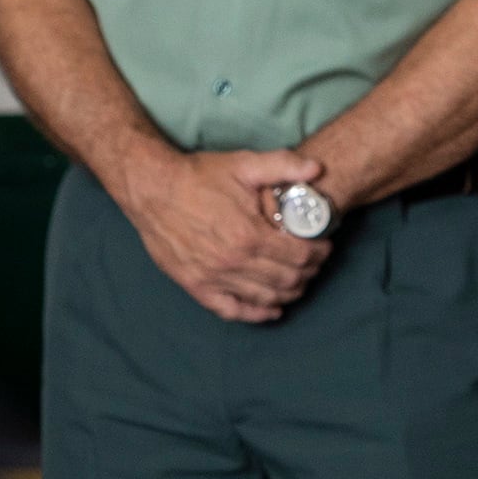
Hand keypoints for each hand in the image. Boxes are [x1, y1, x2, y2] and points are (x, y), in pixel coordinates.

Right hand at [111, 147, 331, 322]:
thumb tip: (317, 168)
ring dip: (288, 293)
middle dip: (308, 272)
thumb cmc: (198, 176)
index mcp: (249, 234)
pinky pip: (232, 310)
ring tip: (298, 281)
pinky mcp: (196, 286)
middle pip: (286, 279)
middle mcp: (233, 262)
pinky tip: (270, 309)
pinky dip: (255, 314)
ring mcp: (214, 278)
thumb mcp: (243, 164)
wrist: (153, 190)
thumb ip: (283, 165)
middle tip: (315, 263)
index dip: (318, 253)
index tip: (324, 246)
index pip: (299, 255)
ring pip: (264, 298)